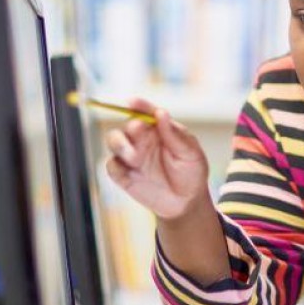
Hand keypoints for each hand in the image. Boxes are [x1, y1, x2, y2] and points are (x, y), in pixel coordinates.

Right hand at [104, 99, 208, 219]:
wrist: (186, 202)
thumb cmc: (191, 172)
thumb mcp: (191, 153)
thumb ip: (175, 135)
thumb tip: (161, 113)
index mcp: (158, 128)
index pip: (145, 112)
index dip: (138, 105)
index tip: (132, 102)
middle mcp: (142, 139)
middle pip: (127, 125)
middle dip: (130, 127)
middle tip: (138, 130)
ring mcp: (131, 156)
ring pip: (113, 141)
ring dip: (120, 144)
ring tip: (135, 157)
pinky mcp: (123, 174)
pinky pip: (111, 166)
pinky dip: (115, 166)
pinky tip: (127, 172)